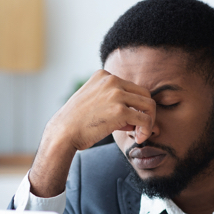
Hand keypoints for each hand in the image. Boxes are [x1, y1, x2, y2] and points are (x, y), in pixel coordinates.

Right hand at [28, 70, 155, 197]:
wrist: (63, 133)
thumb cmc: (77, 122)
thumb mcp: (94, 102)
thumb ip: (114, 103)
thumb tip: (137, 118)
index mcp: (104, 75)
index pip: (132, 88)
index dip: (134, 105)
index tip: (129, 121)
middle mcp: (111, 80)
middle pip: (144, 94)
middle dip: (146, 112)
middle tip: (139, 128)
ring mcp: (116, 94)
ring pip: (149, 105)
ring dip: (149, 121)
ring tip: (140, 134)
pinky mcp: (120, 110)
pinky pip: (145, 119)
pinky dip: (147, 130)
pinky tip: (139, 138)